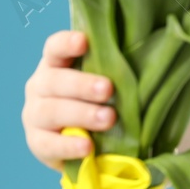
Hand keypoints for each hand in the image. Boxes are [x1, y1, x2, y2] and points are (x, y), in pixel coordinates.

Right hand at [21, 30, 114, 171]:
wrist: (83, 142)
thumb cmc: (99, 101)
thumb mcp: (103, 82)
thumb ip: (116, 69)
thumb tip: (155, 55)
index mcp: (56, 64)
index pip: (54, 47)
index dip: (66, 43)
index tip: (84, 41)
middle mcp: (40, 86)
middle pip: (54, 80)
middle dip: (82, 84)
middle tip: (108, 89)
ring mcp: (34, 115)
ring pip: (51, 111)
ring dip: (81, 114)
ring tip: (108, 119)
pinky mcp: (37, 143)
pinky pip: (49, 144)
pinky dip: (68, 146)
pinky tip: (87, 147)